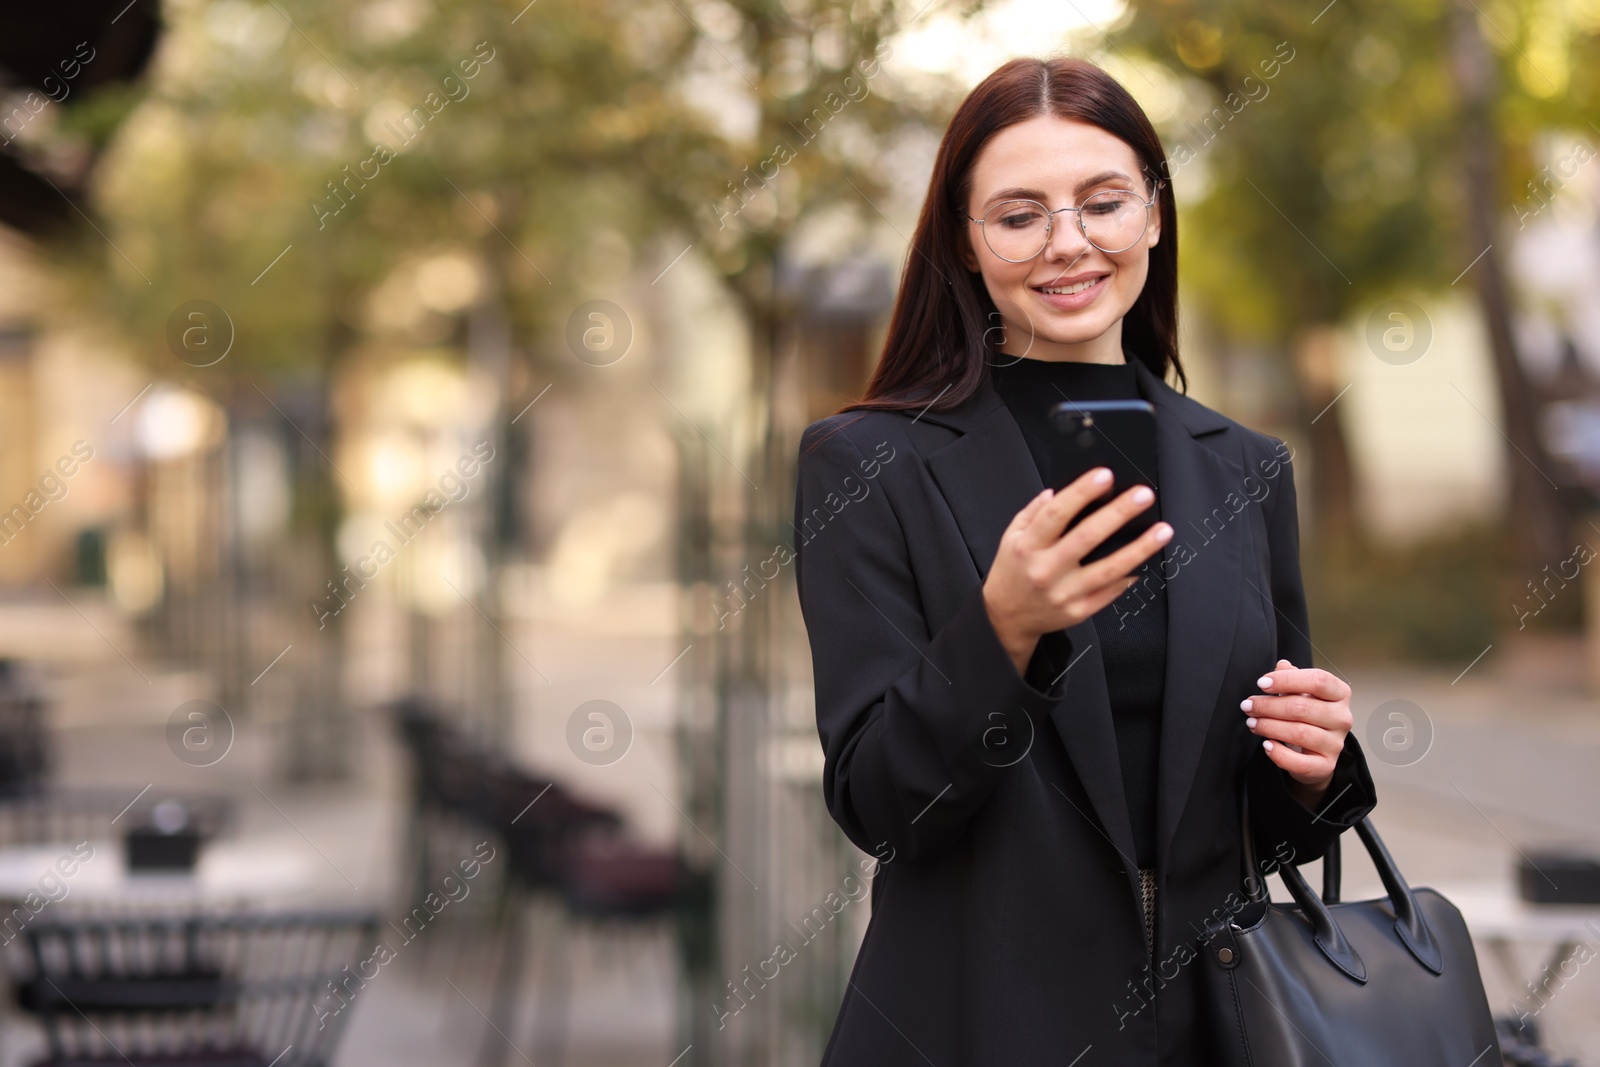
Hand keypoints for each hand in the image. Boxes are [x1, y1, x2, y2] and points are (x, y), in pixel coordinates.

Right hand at [982, 467, 1172, 676]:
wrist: (1006, 617)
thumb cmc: (1012, 572)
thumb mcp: (1011, 537)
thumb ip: (1033, 512)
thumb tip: (1057, 491)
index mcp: (1028, 546)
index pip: (1056, 513)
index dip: (1081, 492)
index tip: (1104, 476)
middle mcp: (1047, 569)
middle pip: (1087, 537)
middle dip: (1118, 513)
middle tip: (1142, 496)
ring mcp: (1064, 592)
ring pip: (1108, 568)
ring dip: (1139, 548)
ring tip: (1162, 531)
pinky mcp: (1078, 611)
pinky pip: (1110, 592)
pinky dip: (1128, 577)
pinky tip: (1145, 563)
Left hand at [1242, 659, 1352, 809]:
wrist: (1314, 751)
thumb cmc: (1306, 715)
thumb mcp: (1301, 692)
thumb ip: (1291, 679)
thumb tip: (1282, 665)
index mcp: (1339, 694)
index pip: (1318, 680)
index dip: (1287, 680)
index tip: (1261, 683)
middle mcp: (1342, 718)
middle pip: (1303, 707)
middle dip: (1269, 706)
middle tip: (1248, 706)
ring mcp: (1336, 744)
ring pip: (1299, 733)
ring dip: (1269, 727)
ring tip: (1252, 723)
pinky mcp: (1325, 765)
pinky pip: (1300, 763)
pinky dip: (1279, 754)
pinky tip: (1266, 745)